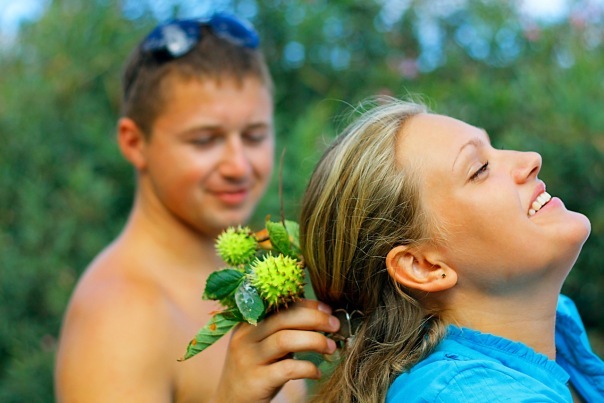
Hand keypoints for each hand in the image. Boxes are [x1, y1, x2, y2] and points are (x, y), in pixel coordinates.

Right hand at [213, 299, 339, 402]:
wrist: (230, 401)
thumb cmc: (255, 368)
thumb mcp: (264, 344)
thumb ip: (284, 330)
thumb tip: (321, 317)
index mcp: (248, 322)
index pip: (279, 305)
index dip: (306, 304)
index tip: (327, 309)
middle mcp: (245, 336)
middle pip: (283, 318)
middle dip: (314, 319)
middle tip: (335, 326)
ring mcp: (248, 358)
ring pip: (285, 340)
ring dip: (314, 341)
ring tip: (331, 348)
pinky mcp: (256, 380)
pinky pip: (287, 369)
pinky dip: (307, 368)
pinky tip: (316, 372)